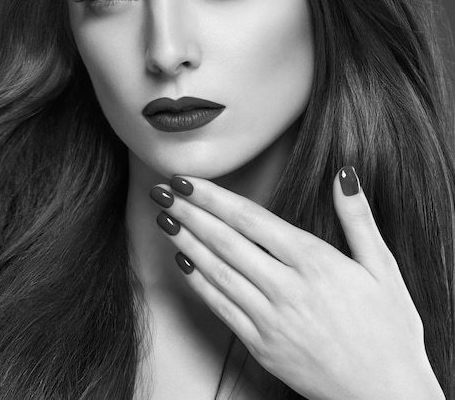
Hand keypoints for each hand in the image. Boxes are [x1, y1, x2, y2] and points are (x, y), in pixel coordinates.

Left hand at [151, 167, 444, 399]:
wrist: (388, 398)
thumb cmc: (390, 331)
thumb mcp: (384, 269)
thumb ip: (358, 219)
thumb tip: (342, 174)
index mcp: (315, 262)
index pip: (251, 219)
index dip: (214, 197)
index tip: (187, 180)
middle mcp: (286, 288)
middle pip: (226, 241)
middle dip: (190, 212)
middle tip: (161, 190)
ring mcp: (270, 319)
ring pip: (217, 271)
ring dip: (186, 241)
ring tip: (164, 217)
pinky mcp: (261, 345)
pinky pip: (221, 307)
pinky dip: (198, 282)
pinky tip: (182, 261)